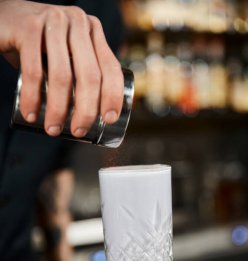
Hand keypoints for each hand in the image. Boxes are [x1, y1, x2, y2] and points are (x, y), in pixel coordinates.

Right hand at [0, 0, 123, 136]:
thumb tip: (95, 116)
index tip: (108, 120)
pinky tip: (31, 114)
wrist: (5, 18)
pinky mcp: (28, 26)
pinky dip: (32, 97)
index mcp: (93, 33)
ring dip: (58, 109)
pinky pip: (33, 70)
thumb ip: (82, 73)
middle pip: (90, 75)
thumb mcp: (67, 55)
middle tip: (78, 131)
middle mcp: (78, 23)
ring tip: (53, 130)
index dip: (113, 96)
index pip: (111, 68)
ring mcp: (54, 22)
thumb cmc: (40, 46)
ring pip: (63, 76)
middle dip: (86, 110)